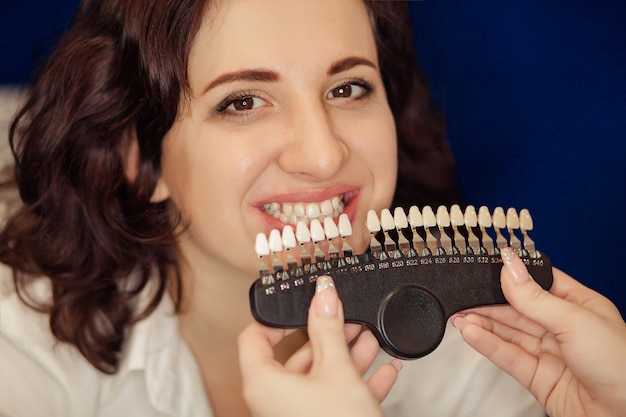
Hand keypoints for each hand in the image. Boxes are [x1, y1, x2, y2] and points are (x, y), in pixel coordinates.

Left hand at [238, 275, 400, 416]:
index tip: (300, 304)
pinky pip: (333, 397)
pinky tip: (383, 371)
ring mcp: (295, 414)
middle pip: (297, 356)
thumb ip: (328, 327)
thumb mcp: (337, 369)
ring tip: (371, 340)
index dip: (276, 317)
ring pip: (319, 376)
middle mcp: (273, 400)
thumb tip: (323, 294)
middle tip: (347, 319)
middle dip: (328, 335)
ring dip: (348, 356)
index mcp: (263, 383)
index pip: (254, 337)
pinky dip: (356, 383)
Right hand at [452, 247, 625, 416]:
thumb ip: (536, 298)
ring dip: (483, 323)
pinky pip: (508, 356)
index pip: (539, 284)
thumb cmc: (623, 368)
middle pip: (518, 309)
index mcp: (580, 305)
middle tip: (464, 296)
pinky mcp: (538, 378)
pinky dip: (488, 345)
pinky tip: (472, 334)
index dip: (514, 277)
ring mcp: (550, 354)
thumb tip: (511, 270)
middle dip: (489, 303)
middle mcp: (563, 328)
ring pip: (510, 333)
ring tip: (460, 315)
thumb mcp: (575, 321)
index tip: (488, 268)